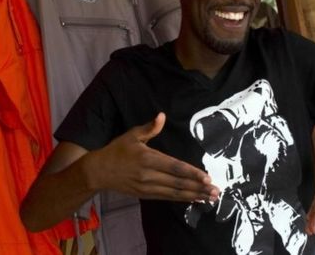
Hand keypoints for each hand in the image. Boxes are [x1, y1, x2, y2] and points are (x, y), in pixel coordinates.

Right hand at [87, 112, 218, 201]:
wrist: (99, 171)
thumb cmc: (117, 151)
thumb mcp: (131, 136)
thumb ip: (149, 128)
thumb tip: (162, 116)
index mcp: (147, 158)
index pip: (174, 167)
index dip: (191, 173)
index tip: (207, 177)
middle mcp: (148, 175)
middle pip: (178, 183)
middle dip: (198, 188)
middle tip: (216, 191)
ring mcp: (147, 187)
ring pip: (174, 193)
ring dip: (194, 196)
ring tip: (210, 198)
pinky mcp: (145, 195)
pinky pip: (167, 198)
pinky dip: (182, 199)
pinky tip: (194, 199)